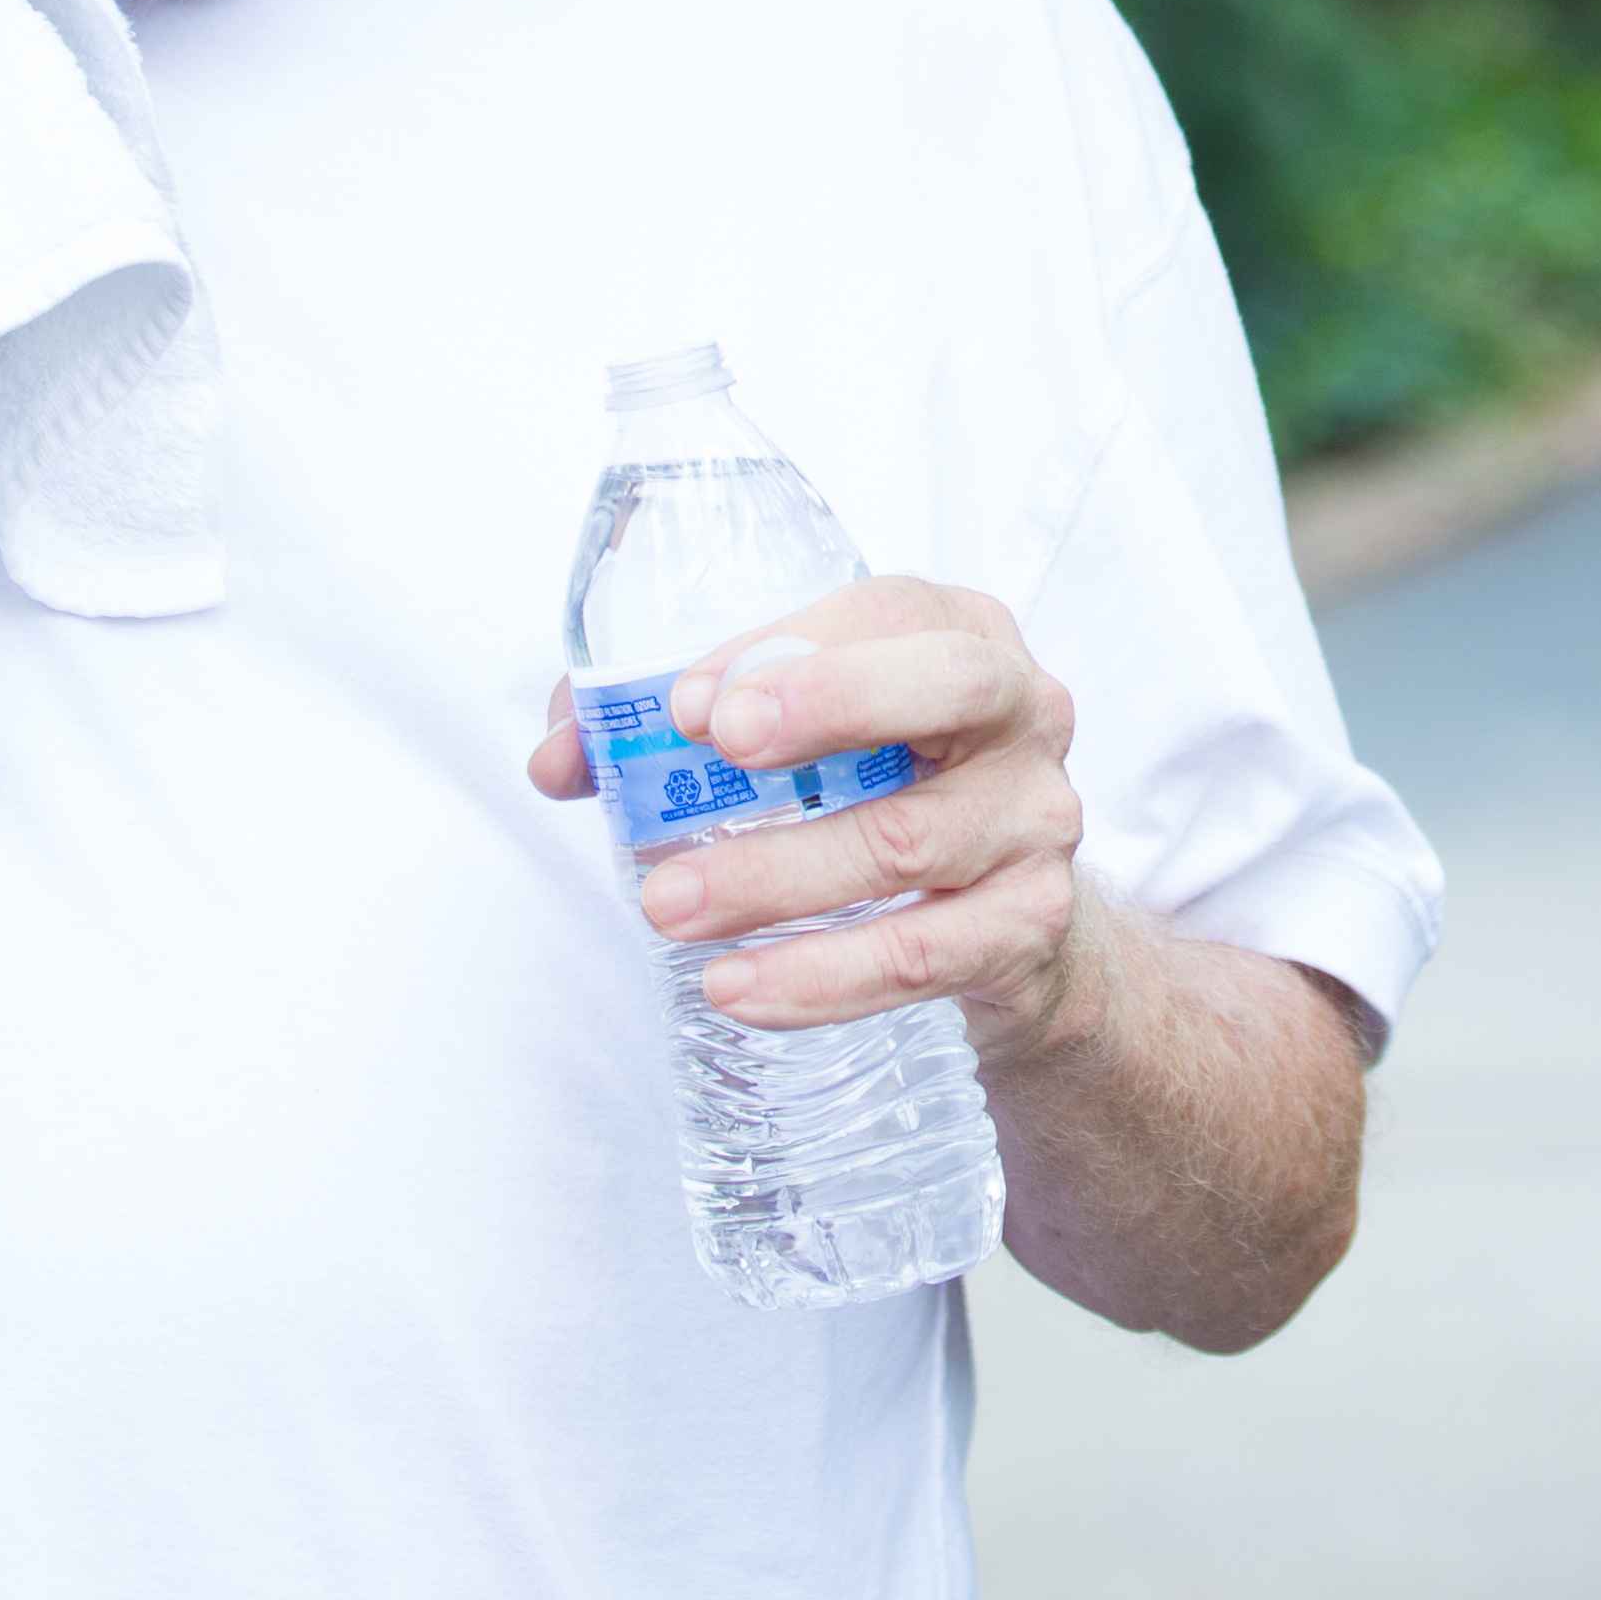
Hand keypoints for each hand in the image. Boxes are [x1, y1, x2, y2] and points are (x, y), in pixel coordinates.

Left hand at [529, 576, 1111, 1064]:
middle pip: (950, 688)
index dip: (790, 650)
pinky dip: (822, 977)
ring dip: (775, 878)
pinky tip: (739, 987)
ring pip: (909, 843)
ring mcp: (1037, 821)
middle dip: (831, 704)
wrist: (1006, 922)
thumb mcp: (804, 736)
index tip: (687, 703)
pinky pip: (921, 955)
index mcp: (960, 632)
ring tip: (669, 907)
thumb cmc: (888, 792)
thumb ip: (676, 730)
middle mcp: (1023, 712)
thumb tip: (563, 759)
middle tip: (712, 746)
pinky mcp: (1029, 925)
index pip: (887, 612)